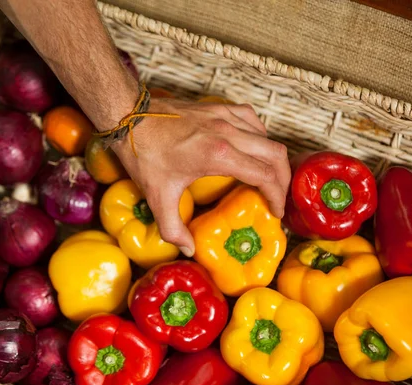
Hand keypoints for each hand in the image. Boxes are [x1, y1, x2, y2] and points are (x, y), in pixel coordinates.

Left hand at [112, 98, 289, 256]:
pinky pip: (250, 119)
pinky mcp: (217, 108)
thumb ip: (173, 229)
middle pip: (275, 154)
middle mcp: (229, 132)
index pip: (265, 175)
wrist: (129, 115)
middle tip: (277, 197)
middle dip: (283, 179)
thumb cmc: (144, 154)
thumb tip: (189, 249)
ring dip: (272, 157)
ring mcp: (224, 116)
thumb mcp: (158, 196)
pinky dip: (259, 135)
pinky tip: (251, 147)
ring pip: (266, 135)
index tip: (275, 212)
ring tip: (267, 176)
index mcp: (220, 155)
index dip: (276, 196)